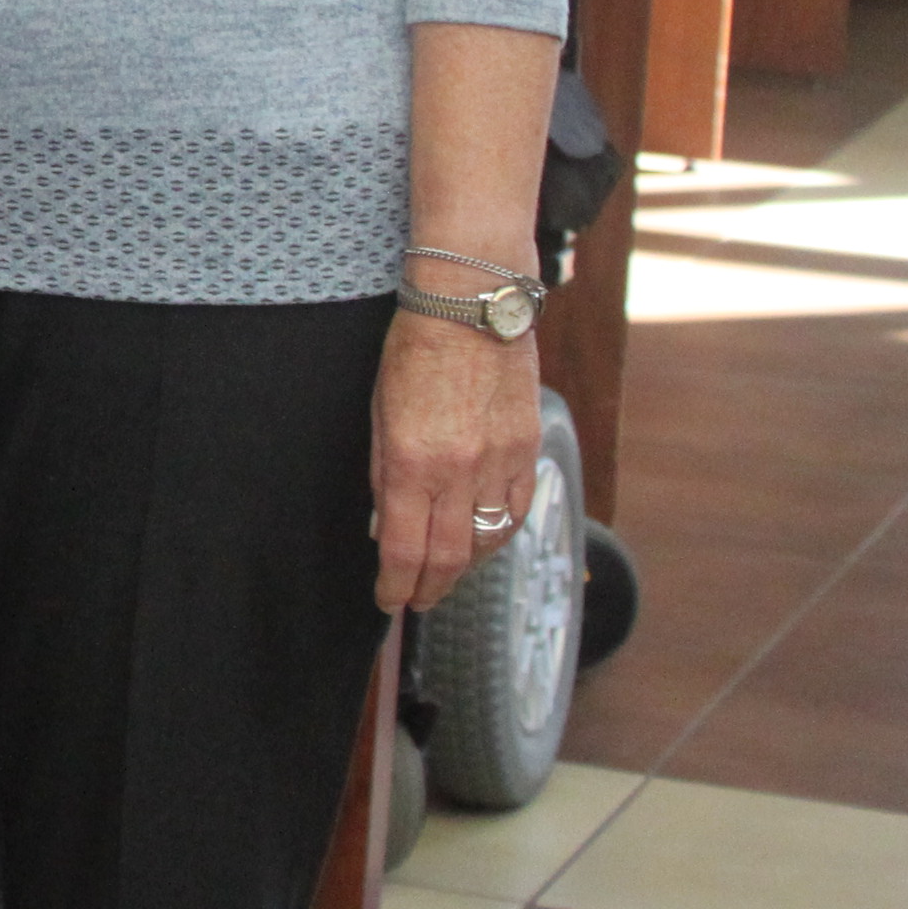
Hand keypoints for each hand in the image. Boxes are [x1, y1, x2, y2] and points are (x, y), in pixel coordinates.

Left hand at [372, 306, 544, 613]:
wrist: (471, 307)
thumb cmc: (412, 352)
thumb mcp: (378, 414)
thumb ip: (384, 476)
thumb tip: (386, 526)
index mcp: (413, 463)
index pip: (405, 549)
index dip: (396, 585)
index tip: (388, 600)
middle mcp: (461, 471)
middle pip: (448, 556)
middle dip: (429, 587)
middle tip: (416, 601)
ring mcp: (501, 463)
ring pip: (487, 540)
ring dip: (464, 569)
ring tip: (445, 579)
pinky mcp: (529, 449)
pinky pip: (517, 511)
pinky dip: (498, 537)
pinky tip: (482, 544)